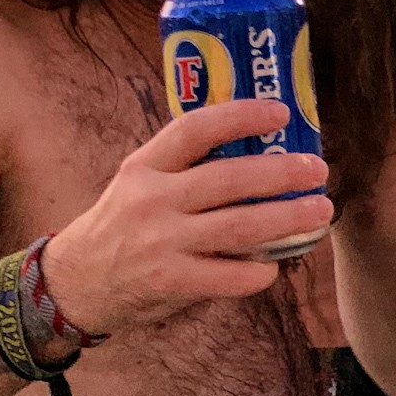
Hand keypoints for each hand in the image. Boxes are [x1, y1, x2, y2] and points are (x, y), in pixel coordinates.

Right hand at [40, 99, 333, 336]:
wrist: (75, 282)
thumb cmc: (121, 226)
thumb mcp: (139, 183)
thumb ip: (184, 167)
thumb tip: (257, 147)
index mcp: (145, 166)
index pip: (195, 129)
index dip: (241, 116)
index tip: (281, 112)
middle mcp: (152, 199)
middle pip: (229, 179)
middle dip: (281, 173)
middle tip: (317, 169)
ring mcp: (160, 241)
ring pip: (239, 227)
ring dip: (287, 218)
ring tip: (320, 211)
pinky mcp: (169, 281)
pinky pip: (227, 275)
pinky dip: (257, 271)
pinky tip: (274, 266)